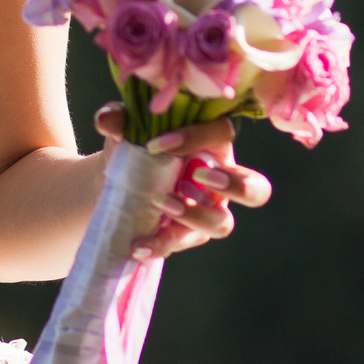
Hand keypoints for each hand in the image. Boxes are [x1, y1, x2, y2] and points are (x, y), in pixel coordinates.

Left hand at [92, 107, 272, 260]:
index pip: (221, 134)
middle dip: (235, 185)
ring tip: (161, 205)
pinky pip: (183, 243)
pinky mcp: (188, 234)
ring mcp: (208, 211)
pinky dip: (160, 245)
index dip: (195, 137)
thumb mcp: (126, 129)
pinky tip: (138, 244)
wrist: (115, 181)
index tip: (155, 144)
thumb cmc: (135, 145)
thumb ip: (120, 118)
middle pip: (257, 189)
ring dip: (194, 216)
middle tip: (200, 176)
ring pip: (222, 223)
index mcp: (212, 143)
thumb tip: (106, 119)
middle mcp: (221, 179)